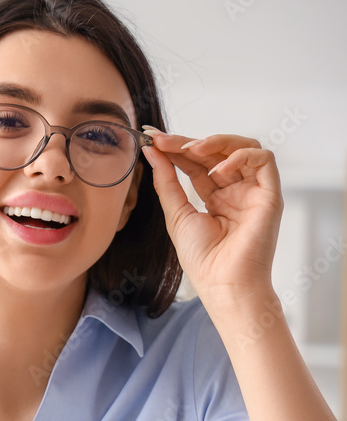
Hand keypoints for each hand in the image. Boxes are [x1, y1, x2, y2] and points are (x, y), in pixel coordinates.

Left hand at [140, 128, 282, 311]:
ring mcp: (253, 191)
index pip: (196, 163)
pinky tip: (218, 171)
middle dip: (188, 142)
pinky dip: (240, 156)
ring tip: (191, 149)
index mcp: (215, 197)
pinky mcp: (270, 194)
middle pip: (216, 152)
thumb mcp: (176, 214)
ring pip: (243, 147)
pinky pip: (263, 159)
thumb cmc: (202, 258)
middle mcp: (235, 190)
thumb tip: (151, 152)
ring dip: (216, 142)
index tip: (152, 138)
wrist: (223, 283)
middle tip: (163, 139)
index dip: (176, 148)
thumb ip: (166, 182)